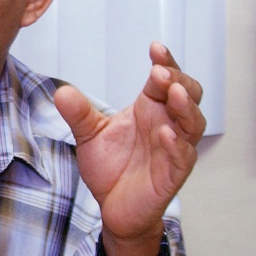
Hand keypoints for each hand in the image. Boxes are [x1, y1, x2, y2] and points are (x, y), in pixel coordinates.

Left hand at [54, 42, 204, 255]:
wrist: (113, 208)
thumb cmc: (111, 168)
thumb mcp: (89, 135)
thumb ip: (79, 114)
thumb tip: (62, 92)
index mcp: (149, 109)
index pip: (165, 79)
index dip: (165, 62)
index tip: (154, 48)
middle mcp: (166, 124)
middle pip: (187, 94)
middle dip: (178, 80)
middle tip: (161, 72)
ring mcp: (174, 148)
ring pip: (192, 123)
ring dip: (185, 106)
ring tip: (172, 93)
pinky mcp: (173, 174)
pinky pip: (182, 156)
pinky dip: (176, 144)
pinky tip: (165, 134)